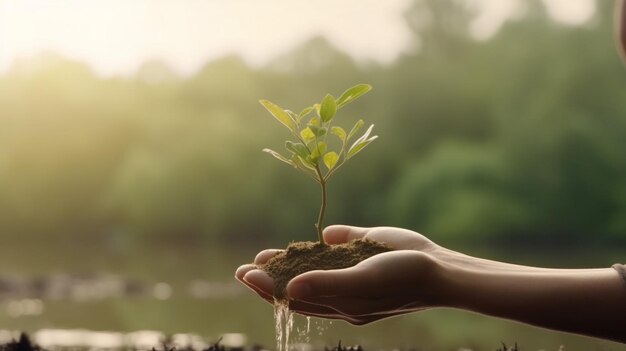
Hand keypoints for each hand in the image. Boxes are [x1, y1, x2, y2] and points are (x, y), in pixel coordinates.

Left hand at [235, 225, 444, 324]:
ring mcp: (352, 274)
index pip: (295, 297)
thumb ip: (329, 283)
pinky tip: (305, 245)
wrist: (441, 269)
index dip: (268, 287)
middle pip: (298, 288)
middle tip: (241, 270)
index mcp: (340, 303)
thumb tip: (290, 286)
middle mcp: (343, 291)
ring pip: (313, 272)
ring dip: (287, 266)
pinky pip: (335, 255)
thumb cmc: (404, 276)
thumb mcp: (365, 280)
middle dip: (270, 279)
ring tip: (262, 259)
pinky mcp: (363, 255)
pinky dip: (317, 252)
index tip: (245, 274)